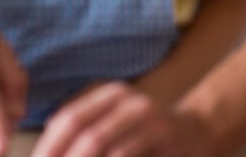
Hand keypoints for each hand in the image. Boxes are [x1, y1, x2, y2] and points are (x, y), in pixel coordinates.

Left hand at [33, 82, 219, 156]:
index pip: (68, 118)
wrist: (200, 134)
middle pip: (81, 130)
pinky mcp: (164, 136)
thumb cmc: (149, 136)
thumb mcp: (117, 124)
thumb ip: (85, 130)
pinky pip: (124, 154)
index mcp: (111, 95)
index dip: (47, 146)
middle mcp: (129, 101)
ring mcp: (149, 118)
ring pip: (99, 144)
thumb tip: (44, 145)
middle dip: (58, 156)